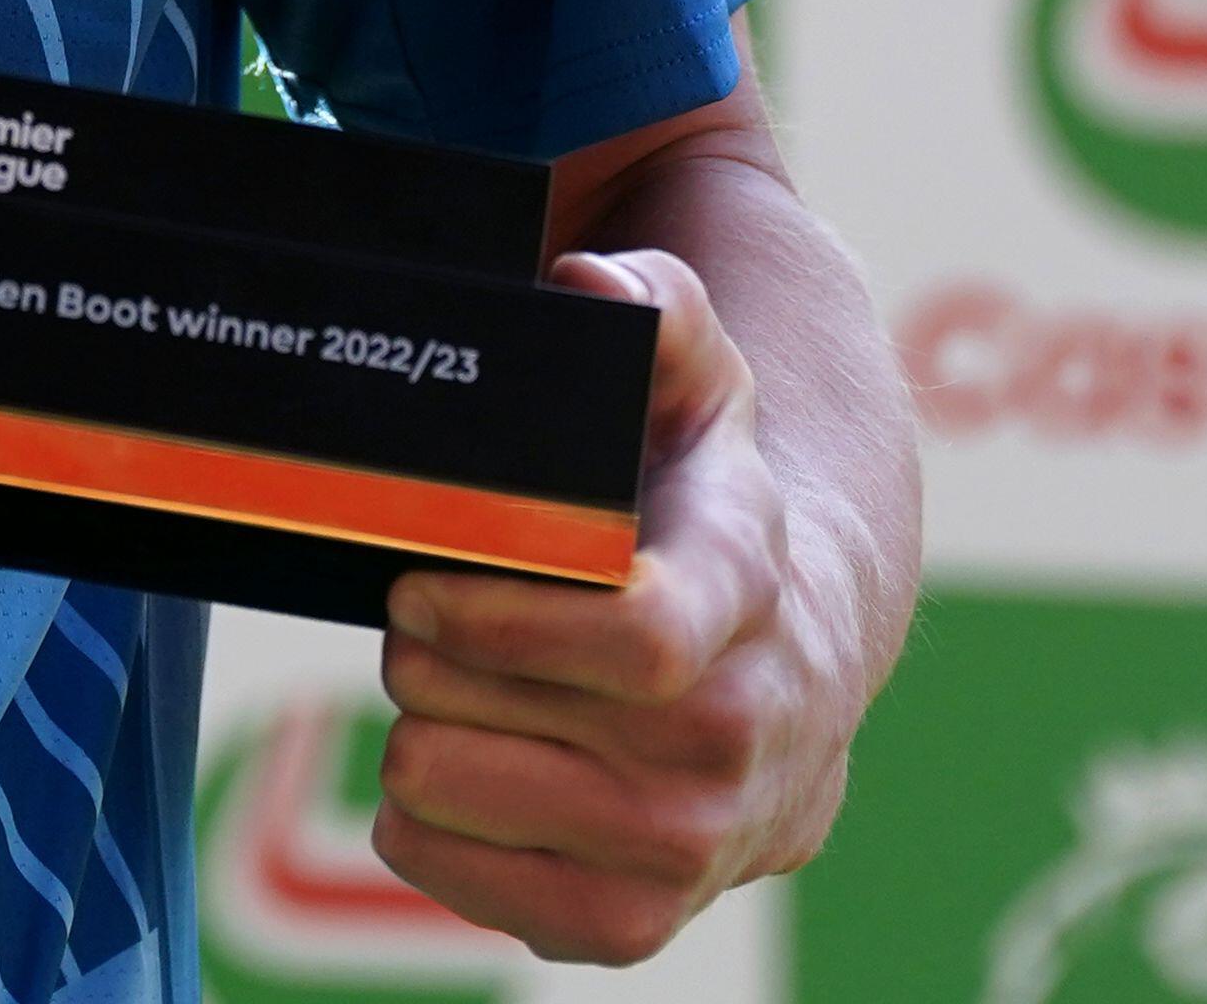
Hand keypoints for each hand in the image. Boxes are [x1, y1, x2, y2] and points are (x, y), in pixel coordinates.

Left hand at [368, 247, 869, 962]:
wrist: (783, 673)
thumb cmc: (702, 513)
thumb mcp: (697, 390)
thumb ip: (653, 314)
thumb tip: (588, 280)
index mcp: (748, 602)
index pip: (635, 639)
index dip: (500, 615)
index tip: (422, 587)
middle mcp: (736, 742)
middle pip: (489, 708)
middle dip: (433, 651)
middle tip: (443, 619)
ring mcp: (688, 849)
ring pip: (446, 787)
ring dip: (426, 724)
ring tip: (467, 686)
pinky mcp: (624, 926)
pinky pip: (443, 871)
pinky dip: (426, 816)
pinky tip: (473, 762)